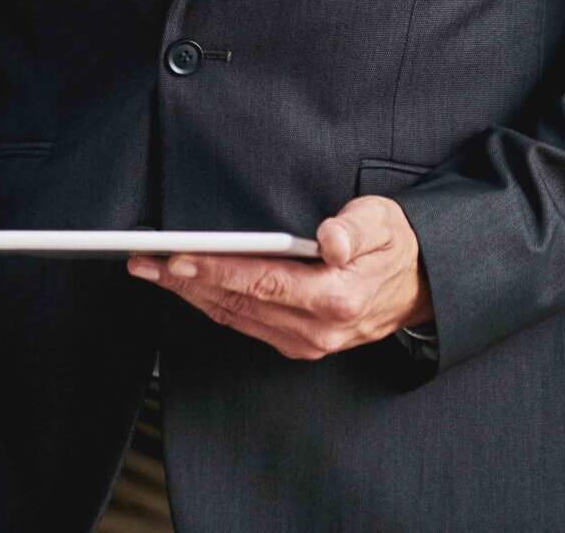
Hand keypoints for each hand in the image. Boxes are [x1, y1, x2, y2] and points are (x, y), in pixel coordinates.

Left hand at [126, 196, 430, 360]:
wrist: (420, 284)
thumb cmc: (395, 245)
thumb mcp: (383, 220)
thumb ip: (355, 227)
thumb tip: (331, 238)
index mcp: (336, 298)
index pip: (261, 282)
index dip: (215, 269)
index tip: (176, 257)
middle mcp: (319, 329)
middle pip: (237, 302)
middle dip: (185, 280)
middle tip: (143, 261)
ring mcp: (308, 342)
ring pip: (234, 316)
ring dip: (190, 294)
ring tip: (153, 271)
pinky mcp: (301, 345)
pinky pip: (245, 324)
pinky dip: (212, 305)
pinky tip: (189, 287)